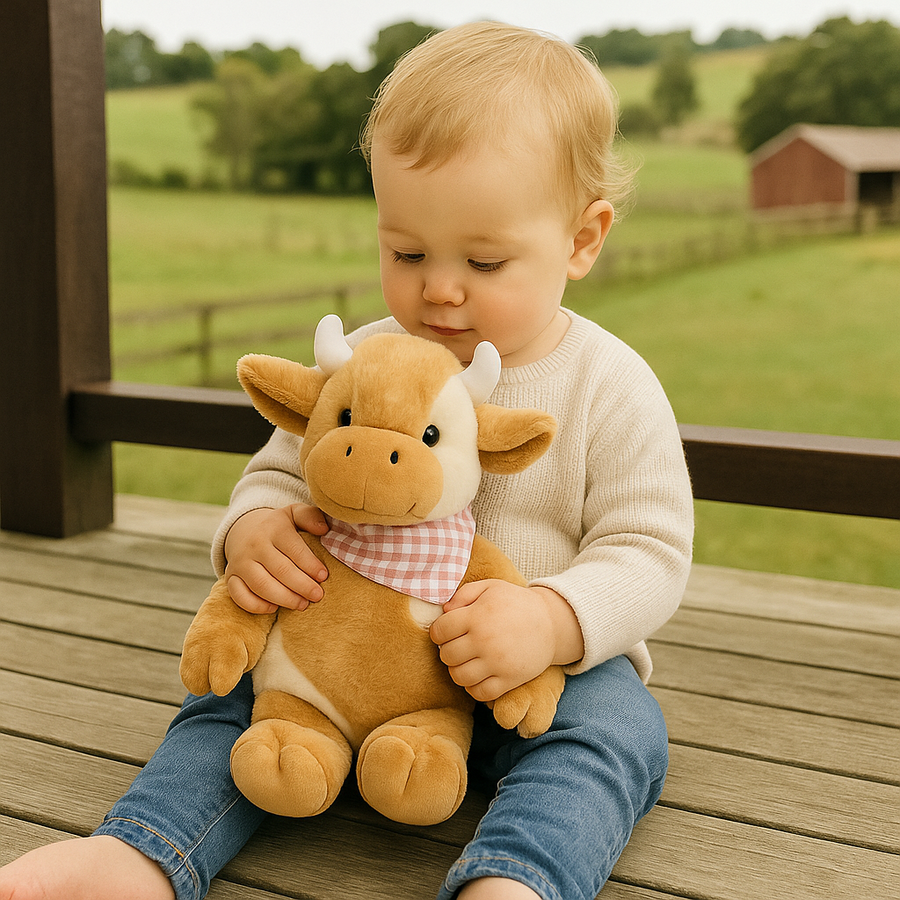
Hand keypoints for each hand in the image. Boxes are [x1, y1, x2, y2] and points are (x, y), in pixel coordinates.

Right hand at [224, 504, 328, 613]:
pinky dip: (256, 605)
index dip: (310, 564)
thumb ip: (310, 516)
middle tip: (317, 595)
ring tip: (302, 604)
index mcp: (274, 528)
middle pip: (280, 569)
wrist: (243, 528)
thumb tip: (323, 529)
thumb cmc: (277, 526)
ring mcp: (240, 562)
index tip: (323, 576)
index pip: (294, 549)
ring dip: (284, 598)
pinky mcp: (230, 577)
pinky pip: (240, 596)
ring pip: (261, 585)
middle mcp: (255, 545)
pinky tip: (274, 608)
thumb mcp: (293, 514)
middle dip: (302, 585)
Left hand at [429, 580, 583, 701]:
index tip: (447, 630)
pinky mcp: (509, 680)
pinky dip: (473, 687)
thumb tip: (444, 611)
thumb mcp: (490, 587)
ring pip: (459, 677)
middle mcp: (485, 641)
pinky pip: (479, 693)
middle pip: (446, 655)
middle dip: (448, 649)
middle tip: (459, 644)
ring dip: (458, 669)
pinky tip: (478, 674)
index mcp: (477, 616)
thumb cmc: (516, 603)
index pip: (439, 631)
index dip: (439, 631)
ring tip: (467, 660)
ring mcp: (497, 663)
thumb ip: (463, 594)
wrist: (551, 623)